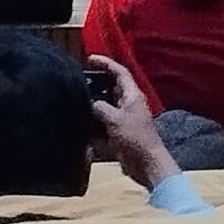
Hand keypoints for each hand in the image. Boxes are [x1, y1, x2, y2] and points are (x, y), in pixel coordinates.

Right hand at [88, 55, 177, 192]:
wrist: (146, 164)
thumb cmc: (134, 138)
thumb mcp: (115, 119)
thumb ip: (100, 107)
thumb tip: (91, 103)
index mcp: (132, 95)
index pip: (119, 72)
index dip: (105, 63)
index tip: (89, 58)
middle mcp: (129, 103)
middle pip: (112, 87)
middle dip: (97, 82)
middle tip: (79, 79)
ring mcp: (125, 118)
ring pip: (107, 104)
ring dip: (94, 102)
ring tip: (77, 99)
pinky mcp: (120, 132)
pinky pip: (104, 121)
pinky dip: (95, 120)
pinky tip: (82, 121)